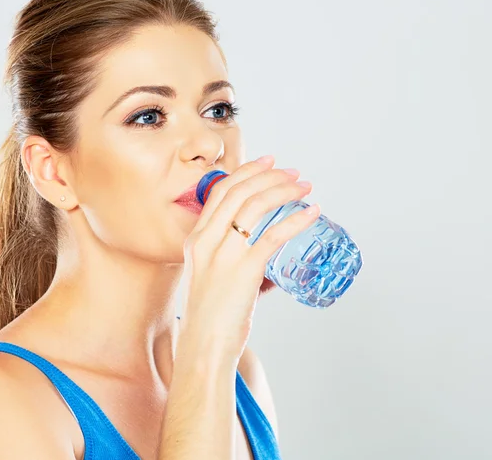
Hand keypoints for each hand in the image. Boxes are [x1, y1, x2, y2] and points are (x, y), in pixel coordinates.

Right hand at [178, 156, 320, 360]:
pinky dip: (295, 220)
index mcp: (196, 239)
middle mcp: (206, 241)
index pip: (219, 193)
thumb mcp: (210, 276)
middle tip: (293, 173)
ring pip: (254, 207)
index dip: (246, 172)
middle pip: (238, 192)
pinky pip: (273, 236)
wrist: (203, 346)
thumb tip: (269, 256)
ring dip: (283, 191)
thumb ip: (235, 260)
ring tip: (304, 187)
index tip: (268, 162)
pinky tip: (311, 213)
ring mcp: (223, 255)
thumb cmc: (210, 316)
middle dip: (269, 176)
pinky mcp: (243, 271)